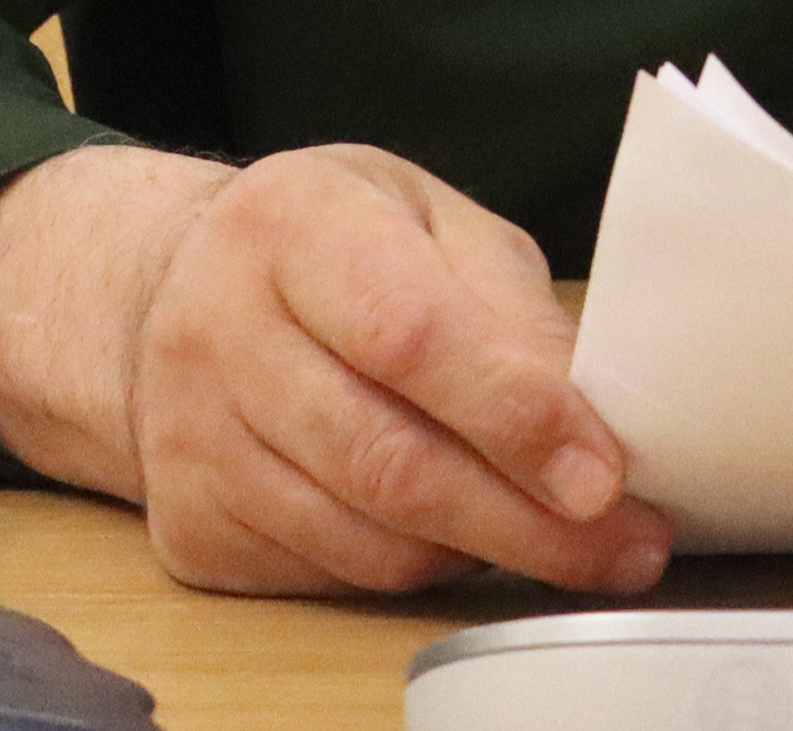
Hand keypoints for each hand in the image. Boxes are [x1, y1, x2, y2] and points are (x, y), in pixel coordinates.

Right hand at [0, 140, 672, 598]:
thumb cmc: (335, 243)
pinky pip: (328, 573)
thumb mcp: (429, 219)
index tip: (603, 473)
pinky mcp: (190, 524)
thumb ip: (506, 304)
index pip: (410, 334)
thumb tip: (590, 415)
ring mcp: (190, 437)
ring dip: (482, 552)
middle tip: (622, 545)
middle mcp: (218, 328)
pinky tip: (460, 534)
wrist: (169, 288)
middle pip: (386, 458)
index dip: (514, 414)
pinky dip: (413, 568)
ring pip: (361, 536)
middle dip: (523, 518)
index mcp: (291, 223)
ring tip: (564, 539)